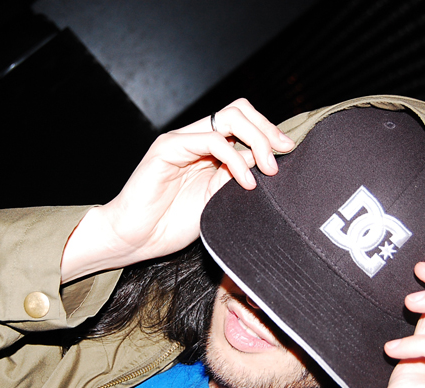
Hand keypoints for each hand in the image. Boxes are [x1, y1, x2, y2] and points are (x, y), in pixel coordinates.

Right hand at [61, 99, 294, 280]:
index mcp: (207, 149)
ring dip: (257, 142)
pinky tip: (244, 182)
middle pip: (239, 110)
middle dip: (267, 130)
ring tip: (268, 170)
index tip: (289, 151)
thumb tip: (266, 161)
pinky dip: (235, 160)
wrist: (135, 239)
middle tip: (283, 155)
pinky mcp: (168, 148)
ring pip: (229, 118)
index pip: (244, 121)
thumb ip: (237, 177)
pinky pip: (212, 141)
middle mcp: (195, 138)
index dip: (269, 131)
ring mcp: (181, 140)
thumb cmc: (172, 224)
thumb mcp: (217, 199)